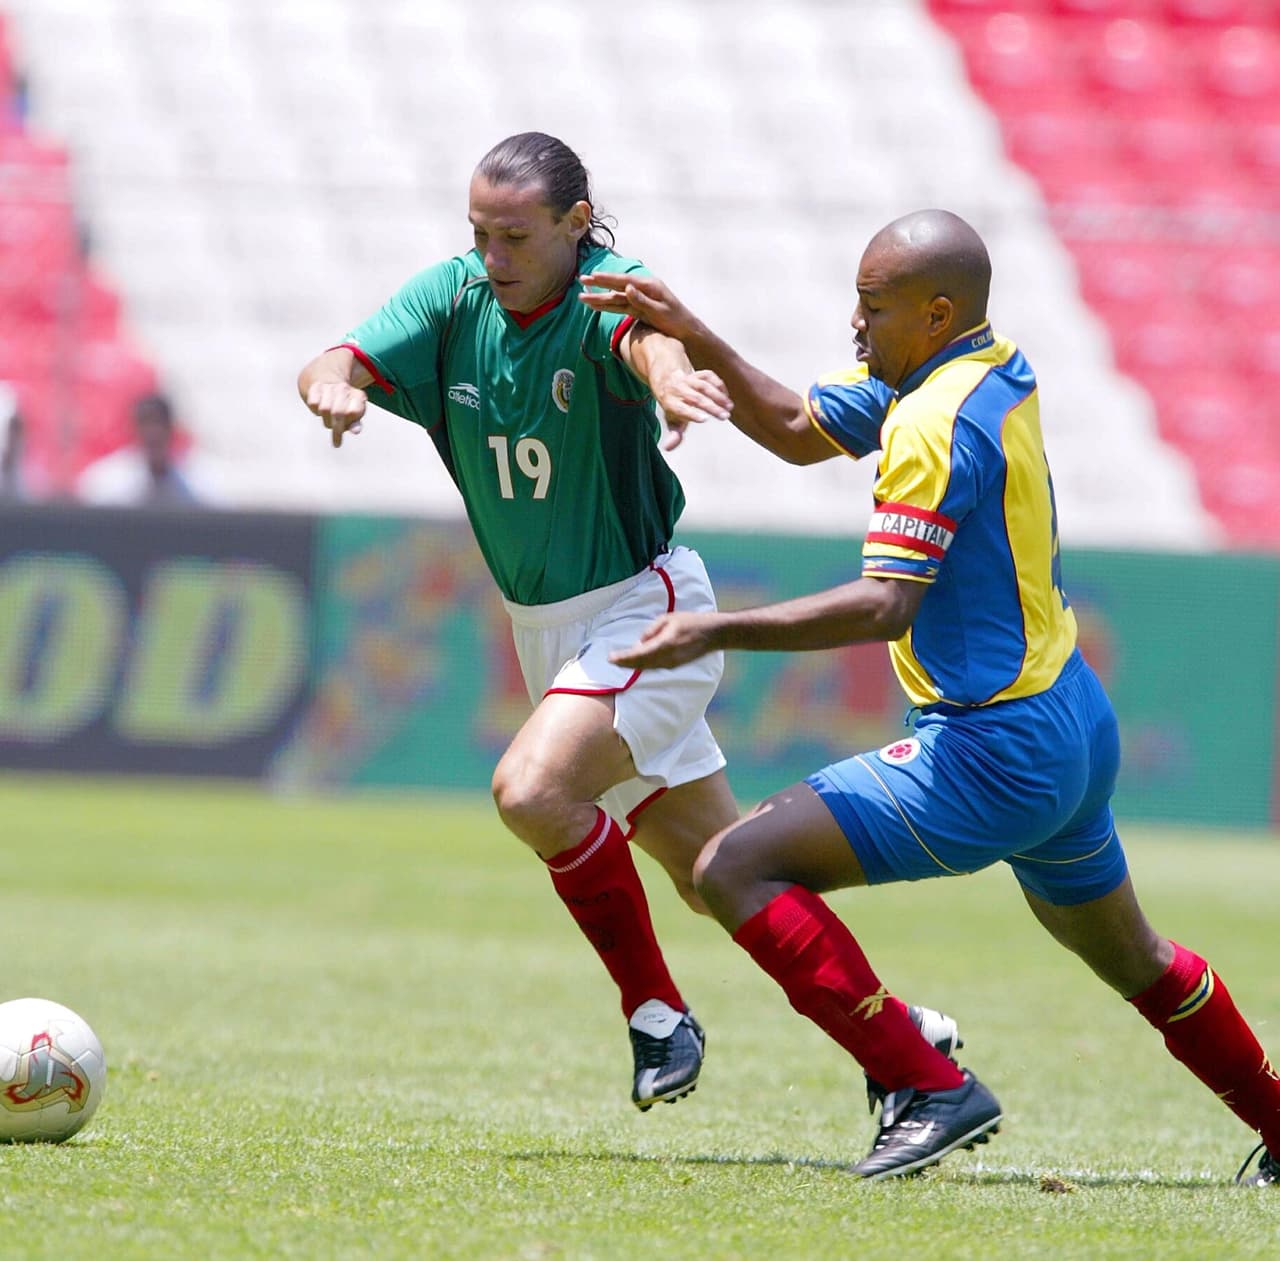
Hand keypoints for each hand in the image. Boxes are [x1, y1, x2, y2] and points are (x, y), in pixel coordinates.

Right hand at [306, 380, 366, 447]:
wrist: (328, 383)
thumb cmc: (345, 405)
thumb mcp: (354, 415)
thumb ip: (355, 423)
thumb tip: (356, 431)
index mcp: (358, 396)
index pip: (353, 412)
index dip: (349, 423)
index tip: (346, 429)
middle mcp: (344, 388)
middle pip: (338, 412)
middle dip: (336, 427)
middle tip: (336, 438)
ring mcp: (330, 386)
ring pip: (324, 409)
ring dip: (326, 420)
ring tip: (329, 421)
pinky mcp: (316, 387)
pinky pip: (313, 403)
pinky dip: (316, 411)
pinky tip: (320, 411)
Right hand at [578, 271, 697, 341]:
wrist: (687, 331)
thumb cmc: (676, 321)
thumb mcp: (660, 311)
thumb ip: (642, 300)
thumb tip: (627, 288)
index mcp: (649, 286)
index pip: (624, 281)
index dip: (607, 279)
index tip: (593, 276)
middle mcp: (642, 290)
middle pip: (616, 287)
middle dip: (598, 285)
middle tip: (581, 280)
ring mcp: (640, 300)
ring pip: (616, 298)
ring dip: (599, 298)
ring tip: (582, 297)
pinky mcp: (639, 309)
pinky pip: (620, 307)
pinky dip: (608, 307)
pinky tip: (597, 306)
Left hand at [609, 611, 722, 669]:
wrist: (712, 634)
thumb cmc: (690, 622)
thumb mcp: (668, 619)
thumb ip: (651, 631)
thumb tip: (639, 643)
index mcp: (664, 645)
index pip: (638, 654)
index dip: (623, 658)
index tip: (610, 658)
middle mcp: (667, 658)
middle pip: (640, 664)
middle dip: (624, 664)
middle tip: (611, 660)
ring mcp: (671, 664)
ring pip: (646, 667)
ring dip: (632, 666)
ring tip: (619, 662)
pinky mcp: (674, 666)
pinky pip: (654, 667)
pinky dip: (642, 666)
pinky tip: (635, 663)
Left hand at [652, 368, 731, 450]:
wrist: (668, 380)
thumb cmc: (673, 404)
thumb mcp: (671, 421)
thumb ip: (674, 435)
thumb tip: (668, 448)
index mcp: (670, 403)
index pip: (681, 409)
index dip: (692, 414)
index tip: (705, 419)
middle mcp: (678, 390)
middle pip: (695, 398)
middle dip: (711, 407)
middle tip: (725, 416)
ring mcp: (689, 380)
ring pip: (703, 386)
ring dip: (718, 396)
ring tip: (729, 406)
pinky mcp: (698, 374)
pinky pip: (709, 376)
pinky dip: (719, 385)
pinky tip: (726, 397)